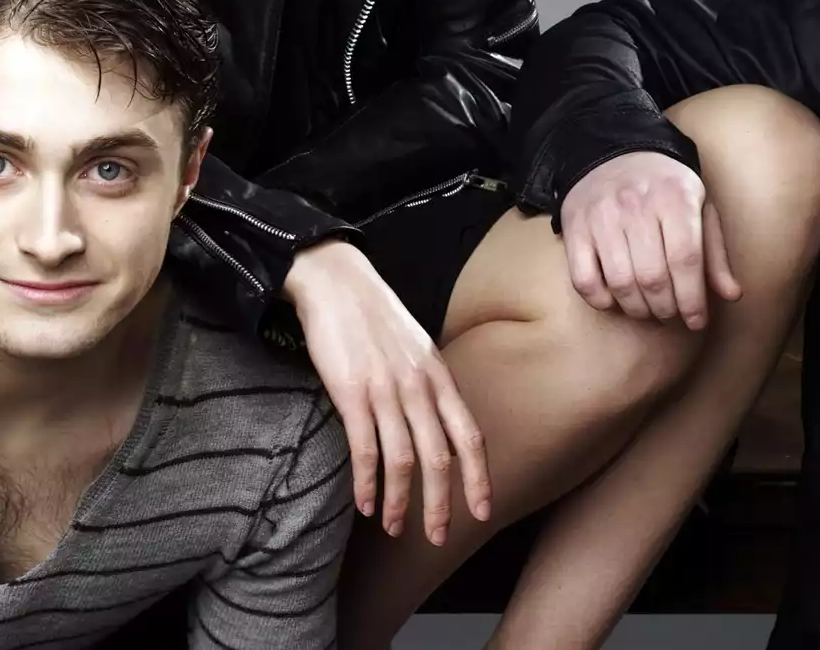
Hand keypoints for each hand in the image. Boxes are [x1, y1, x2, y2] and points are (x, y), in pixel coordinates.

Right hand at [283, 240, 490, 544]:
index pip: (470, 436)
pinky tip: (365, 504)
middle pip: (439, 457)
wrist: (337, 281)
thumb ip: (428, 385)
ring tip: (394, 528)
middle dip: (440, 504)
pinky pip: (365, 449)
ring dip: (400, 502)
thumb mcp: (416, 347)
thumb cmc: (374, 317)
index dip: (478, 477)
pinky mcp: (351, 392)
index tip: (483, 511)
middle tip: (437, 538)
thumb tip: (437, 423)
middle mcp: (419, 386)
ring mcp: (386, 389)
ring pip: (402, 460)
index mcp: (439, 376)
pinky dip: (367, 483)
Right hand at [558, 151, 740, 328]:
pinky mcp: (575, 227)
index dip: (693, 299)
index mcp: (675, 196)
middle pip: (653, 276)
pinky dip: (601, 300)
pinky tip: (616, 299)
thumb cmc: (665, 189)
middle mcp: (636, 204)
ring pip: (620, 282)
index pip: (685, 259)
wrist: (615, 152)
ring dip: (637, 309)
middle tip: (671, 314)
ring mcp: (601, 215)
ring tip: (648, 310)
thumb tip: (732, 295)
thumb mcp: (699, 209)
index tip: (697, 321)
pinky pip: (584, 279)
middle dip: (666, 308)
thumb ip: (715, 253)